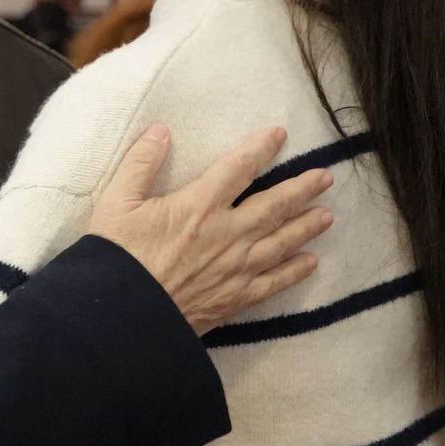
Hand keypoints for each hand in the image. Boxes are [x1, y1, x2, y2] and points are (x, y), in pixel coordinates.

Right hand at [89, 126, 333, 334]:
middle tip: (326, 177)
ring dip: (306, 226)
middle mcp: (227, 234)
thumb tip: (160, 130)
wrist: (123, 315)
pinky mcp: (235, 298)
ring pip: (281, 242)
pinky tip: (311, 263)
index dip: (260, 149)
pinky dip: (295, 271)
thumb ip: (141, 163)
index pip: (239, 169)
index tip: (279, 134)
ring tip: (327, 214)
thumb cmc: (117, 256)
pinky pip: (274, 282)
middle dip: (301, 189)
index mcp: (199, 206)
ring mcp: (236, 268)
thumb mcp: (117, 201)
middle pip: (274, 206)